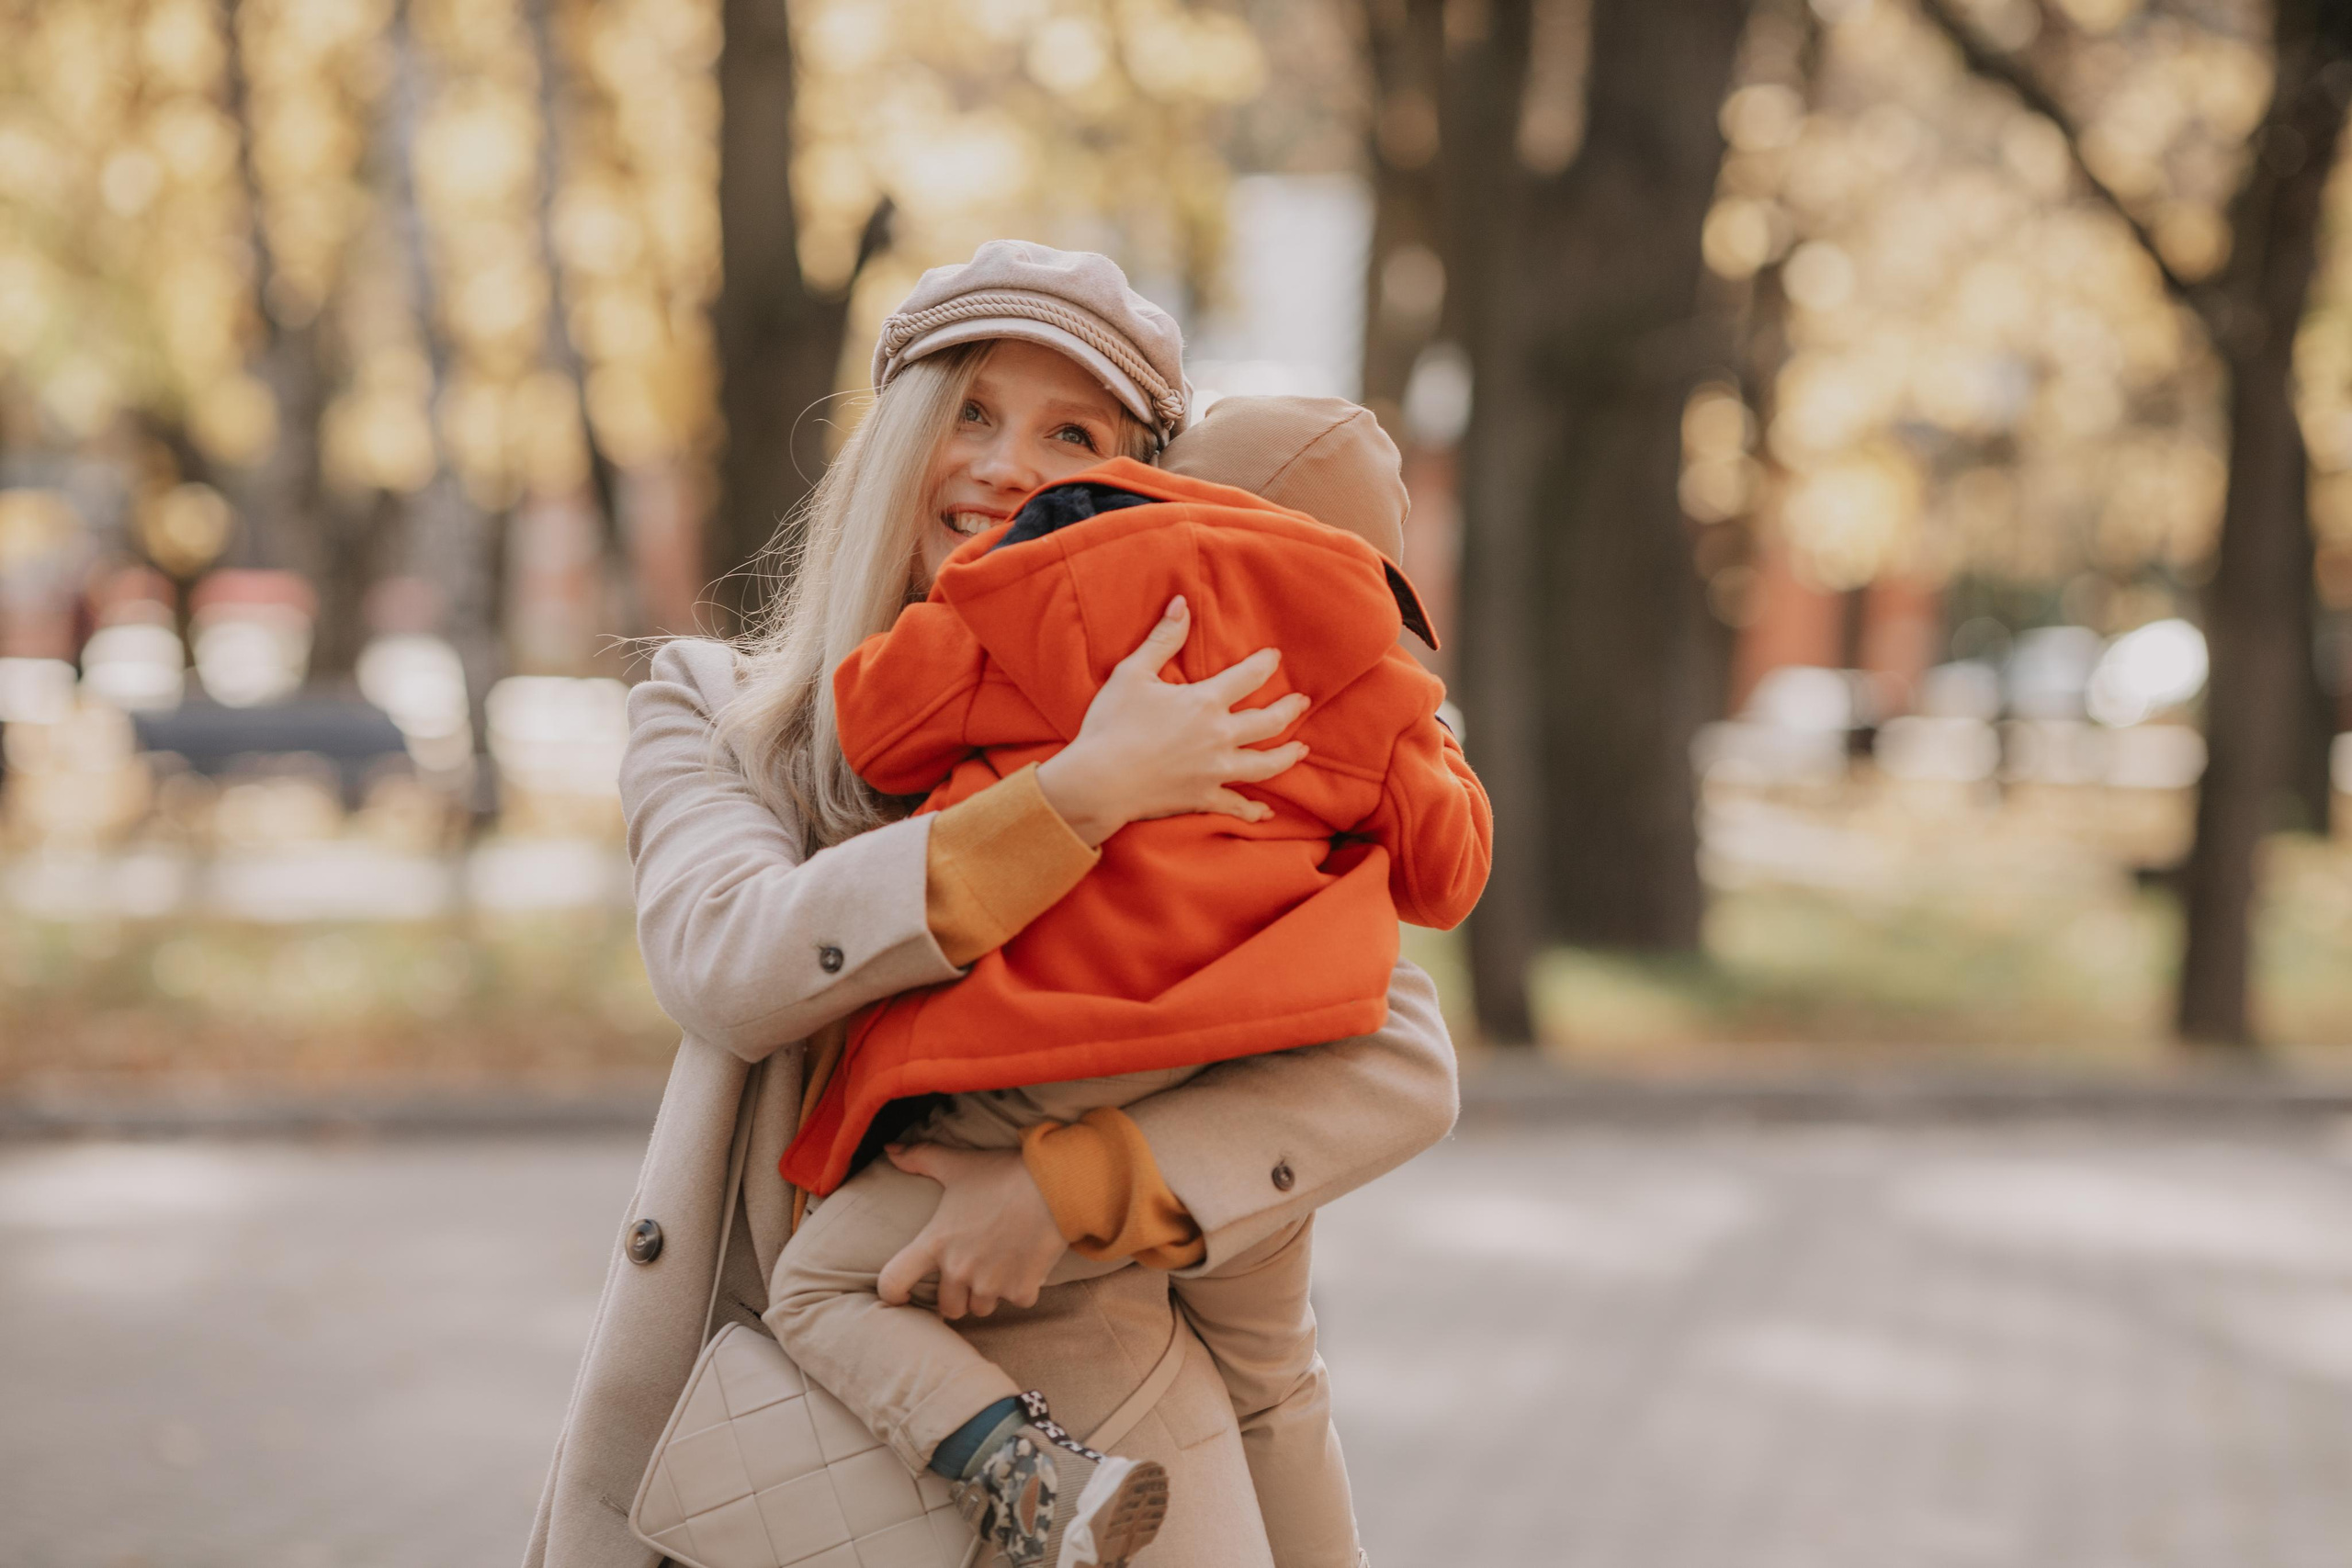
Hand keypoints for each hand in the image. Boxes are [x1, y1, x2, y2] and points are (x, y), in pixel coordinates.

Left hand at [875, 1143, 1068, 1319]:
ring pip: (981, 1308)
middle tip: (970, 1271)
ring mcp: (991, 1284)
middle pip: (947, 1307)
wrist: (1055, 1185)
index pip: (893, 1282)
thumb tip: (890, 1148)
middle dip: (956, 1294)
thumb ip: (919, 1157)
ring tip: (999, 1265)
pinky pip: (1016, 1301)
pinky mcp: (1022, 1291)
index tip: (902, 1294)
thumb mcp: (958, 1165)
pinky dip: (1021, 1288)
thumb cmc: (1002, 1174)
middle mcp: (959, 1270)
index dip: (891, 1293)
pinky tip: (1027, 1262)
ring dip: (987, 1293)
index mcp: (936, 1243)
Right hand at [1036, 595, 1310, 846]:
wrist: (1097, 782)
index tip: (1275, 658)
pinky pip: (1236, 805)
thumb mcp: (1132, 673)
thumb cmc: (1111, 724)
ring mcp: (1215, 770)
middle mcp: (1219, 736)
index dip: (1265, 664)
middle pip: (1268, 722)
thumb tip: (1181, 604)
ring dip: (1287, 756)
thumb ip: (1162, 639)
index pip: (1248, 677)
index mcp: (1204, 702)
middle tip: (1302, 702)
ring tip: (1301, 749)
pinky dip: (1253, 810)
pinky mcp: (1203, 798)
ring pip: (1265, 764)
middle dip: (1289, 709)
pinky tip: (1265, 812)